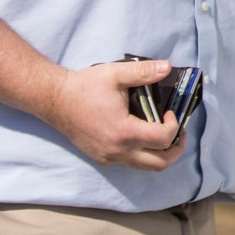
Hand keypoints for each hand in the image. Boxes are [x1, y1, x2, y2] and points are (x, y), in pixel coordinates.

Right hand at [42, 59, 185, 170]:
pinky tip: (143, 136)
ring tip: (165, 136)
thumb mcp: (116, 74)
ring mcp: (108, 157)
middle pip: (159, 163)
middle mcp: (117, 150)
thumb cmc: (84, 86)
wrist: (55, 100)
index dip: (174, 126)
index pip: (163, 139)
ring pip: (145, 167)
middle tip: (179, 133)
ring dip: (160, 154)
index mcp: (123, 132)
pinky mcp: (102, 158)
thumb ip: (144, 72)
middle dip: (175, 150)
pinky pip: (130, 163)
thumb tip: (167, 67)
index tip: (171, 112)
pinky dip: (144, 154)